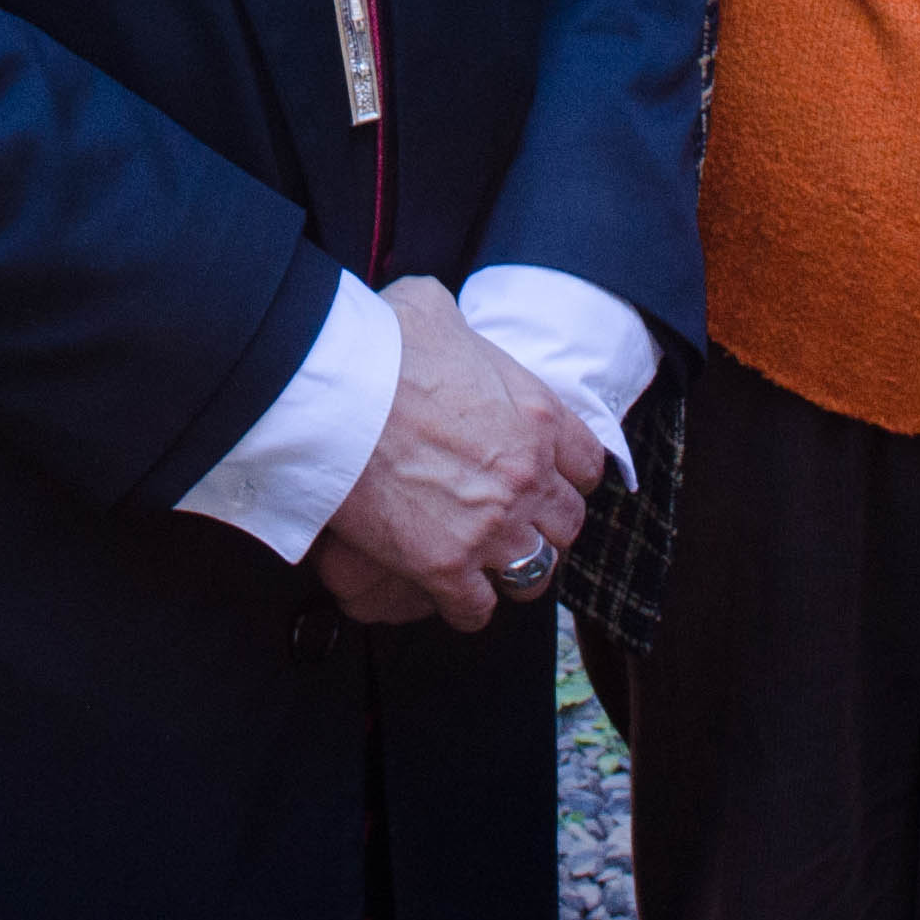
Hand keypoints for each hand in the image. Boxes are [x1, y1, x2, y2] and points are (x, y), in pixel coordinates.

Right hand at [312, 278, 598, 632]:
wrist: (332, 392)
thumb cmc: (378, 346)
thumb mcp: (434, 310)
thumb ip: (461, 331)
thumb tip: (444, 327)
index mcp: (537, 417)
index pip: (587, 464)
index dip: (565, 473)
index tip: (544, 478)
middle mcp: (526, 477)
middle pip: (566, 525)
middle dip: (543, 524)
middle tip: (513, 521)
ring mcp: (490, 527)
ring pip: (534, 573)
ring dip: (512, 569)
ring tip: (488, 564)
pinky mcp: (444, 566)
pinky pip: (477, 609)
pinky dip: (466, 606)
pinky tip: (449, 591)